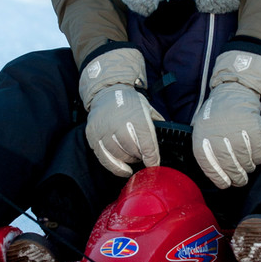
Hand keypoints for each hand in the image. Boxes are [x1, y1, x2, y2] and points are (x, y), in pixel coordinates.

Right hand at [79, 48, 162, 177]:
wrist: (107, 92)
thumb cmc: (128, 102)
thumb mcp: (147, 108)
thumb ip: (156, 124)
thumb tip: (167, 139)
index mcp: (135, 116)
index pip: (146, 143)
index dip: (152, 157)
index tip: (154, 165)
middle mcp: (118, 123)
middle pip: (132, 150)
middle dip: (140, 156)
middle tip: (142, 155)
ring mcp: (103, 130)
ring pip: (119, 155)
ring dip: (128, 160)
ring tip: (132, 156)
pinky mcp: (93, 136)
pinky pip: (104, 158)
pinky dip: (115, 167)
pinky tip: (123, 169)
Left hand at [192, 50, 260, 188]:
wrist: (234, 92)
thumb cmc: (216, 115)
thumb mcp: (201, 128)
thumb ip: (205, 148)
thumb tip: (214, 174)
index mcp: (202, 136)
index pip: (209, 165)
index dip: (219, 178)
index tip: (226, 184)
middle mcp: (218, 134)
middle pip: (229, 165)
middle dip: (237, 177)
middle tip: (241, 181)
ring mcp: (236, 130)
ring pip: (245, 160)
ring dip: (248, 167)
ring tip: (248, 167)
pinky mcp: (253, 127)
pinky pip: (258, 151)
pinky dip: (258, 157)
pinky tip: (256, 156)